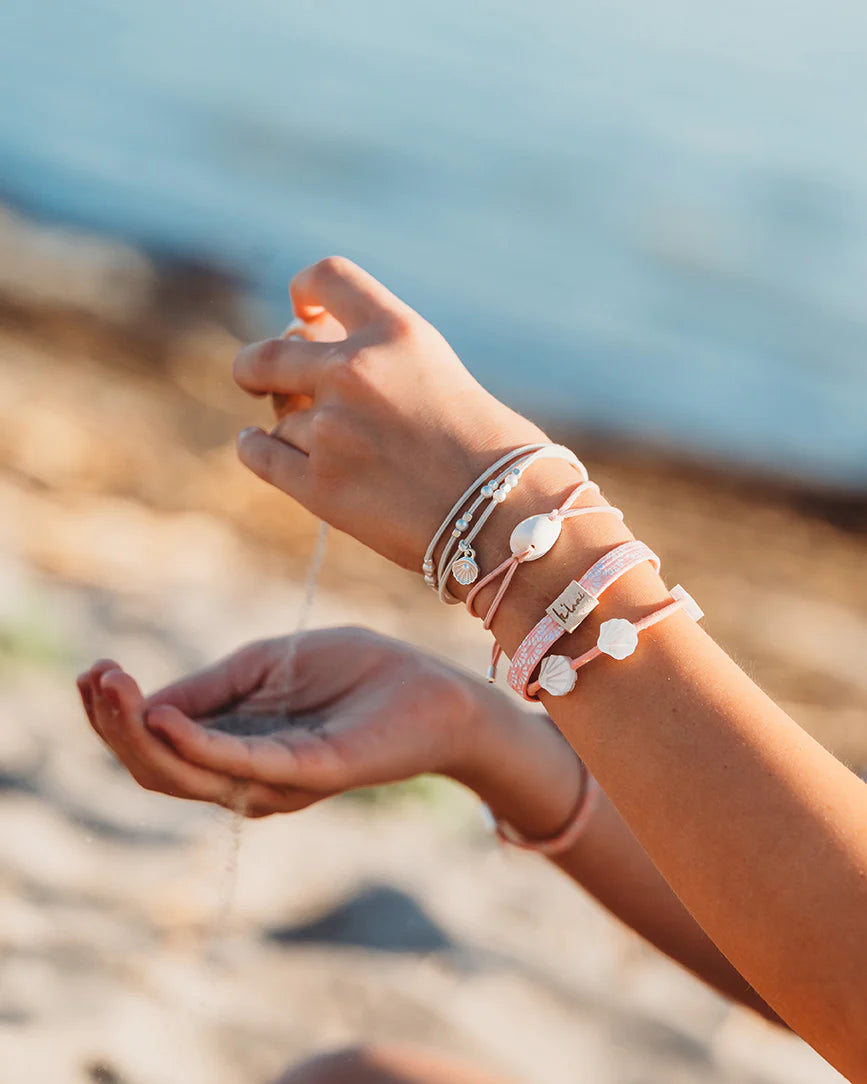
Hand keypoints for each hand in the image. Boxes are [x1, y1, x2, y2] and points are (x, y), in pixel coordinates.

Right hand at [77, 627, 489, 817]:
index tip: (93, 670)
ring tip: (113, 687)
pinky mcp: (311, 771)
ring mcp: (277, 778)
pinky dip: (199, 745)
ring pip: (189, 775)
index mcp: (236, 743)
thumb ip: (214, 685)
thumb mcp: (269, 664)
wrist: (435, 689)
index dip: (120, 712)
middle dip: (116, 727)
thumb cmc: (358, 672)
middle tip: (94, 679)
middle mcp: (247, 772)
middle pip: (160, 766)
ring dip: (141, 734)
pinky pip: (244, 766)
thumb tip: (148, 701)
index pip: (160, 742)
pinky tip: (166, 718)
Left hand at [233, 257, 548, 570]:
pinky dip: (256, 448)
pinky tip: (259, 446)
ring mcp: (330, 428)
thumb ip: (379, 362)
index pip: (328, 277)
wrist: (507, 517)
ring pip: (279, 417)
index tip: (304, 311)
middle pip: (271, 353)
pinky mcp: (316, 484)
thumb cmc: (490, 452)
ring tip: (331, 450)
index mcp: (396, 332)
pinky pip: (259, 453)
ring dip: (292, 426)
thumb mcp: (439, 375)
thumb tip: (308, 358)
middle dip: (259, 366)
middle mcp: (354, 370)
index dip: (307, 290)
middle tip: (258, 375)